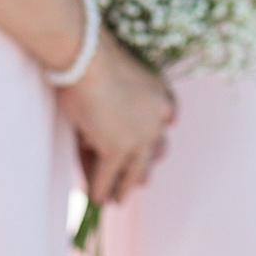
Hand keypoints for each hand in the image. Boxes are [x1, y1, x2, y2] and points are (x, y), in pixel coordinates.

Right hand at [58, 32, 175, 206]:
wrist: (88, 56)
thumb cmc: (93, 57)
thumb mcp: (109, 80)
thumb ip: (115, 102)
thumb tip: (103, 124)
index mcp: (160, 95)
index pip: (167, 121)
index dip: (159, 136)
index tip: (157, 150)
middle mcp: (157, 119)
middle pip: (153, 151)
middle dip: (144, 168)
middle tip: (144, 181)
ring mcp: (139, 137)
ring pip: (134, 170)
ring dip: (124, 186)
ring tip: (118, 199)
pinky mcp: (118, 149)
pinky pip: (108, 175)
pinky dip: (101, 188)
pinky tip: (97, 199)